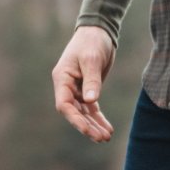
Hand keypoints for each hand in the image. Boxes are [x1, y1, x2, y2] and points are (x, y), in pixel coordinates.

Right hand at [52, 25, 116, 141]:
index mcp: (62, 78)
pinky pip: (91, 108)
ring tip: (106, 138)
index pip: (64, 105)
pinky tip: (107, 129)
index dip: (75, 119)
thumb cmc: (92, 42)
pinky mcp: (88, 89)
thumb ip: (91, 80)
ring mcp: (77, 89)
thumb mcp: (92, 59)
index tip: (88, 130)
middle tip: (102, 138)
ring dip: (94, 125)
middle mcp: (67, 86)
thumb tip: (90, 101)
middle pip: (74, 113)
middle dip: (87, 127)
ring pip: (83, 113)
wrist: (99, 31)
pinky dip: (98, 118)